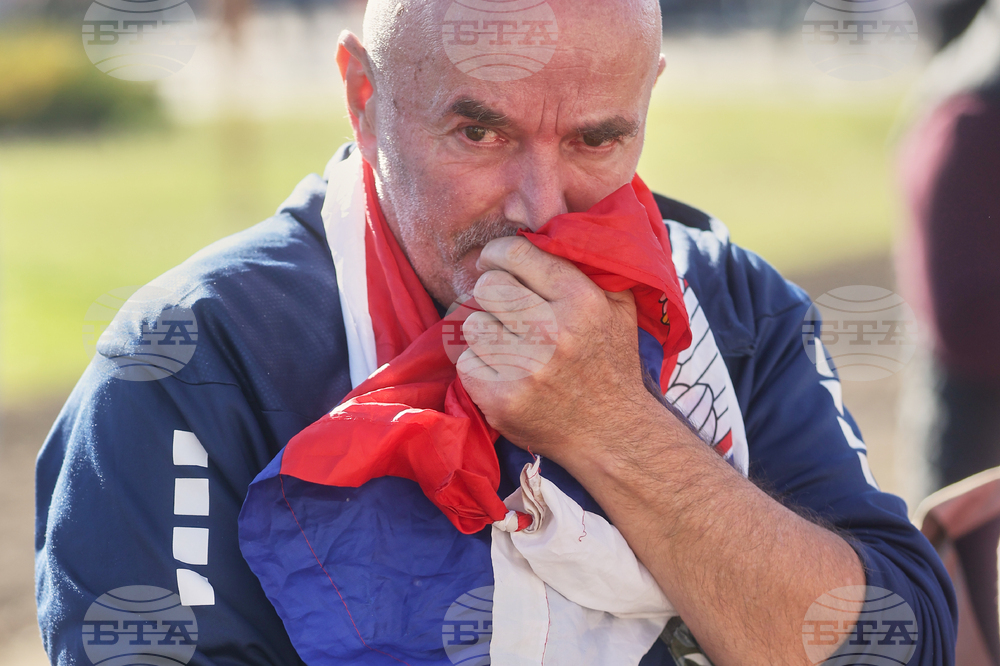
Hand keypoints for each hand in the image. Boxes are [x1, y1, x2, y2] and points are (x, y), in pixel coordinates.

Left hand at [457, 236, 661, 465]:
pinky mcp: (503, 398)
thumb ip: (588, 264)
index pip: (517, 255)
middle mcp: (554, 331)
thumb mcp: (618, 305)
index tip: (495, 263)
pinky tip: (504, 374)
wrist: (613, 434)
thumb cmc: (611, 363)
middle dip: (492, 296)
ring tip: (509, 346)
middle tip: (505, 311)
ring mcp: (526, 367)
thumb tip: (548, 225)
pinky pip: (466, 362)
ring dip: (485, 333)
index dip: (498, 255)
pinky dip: (479, 368)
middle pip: (488, 287)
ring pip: (472, 324)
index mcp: (582, 300)